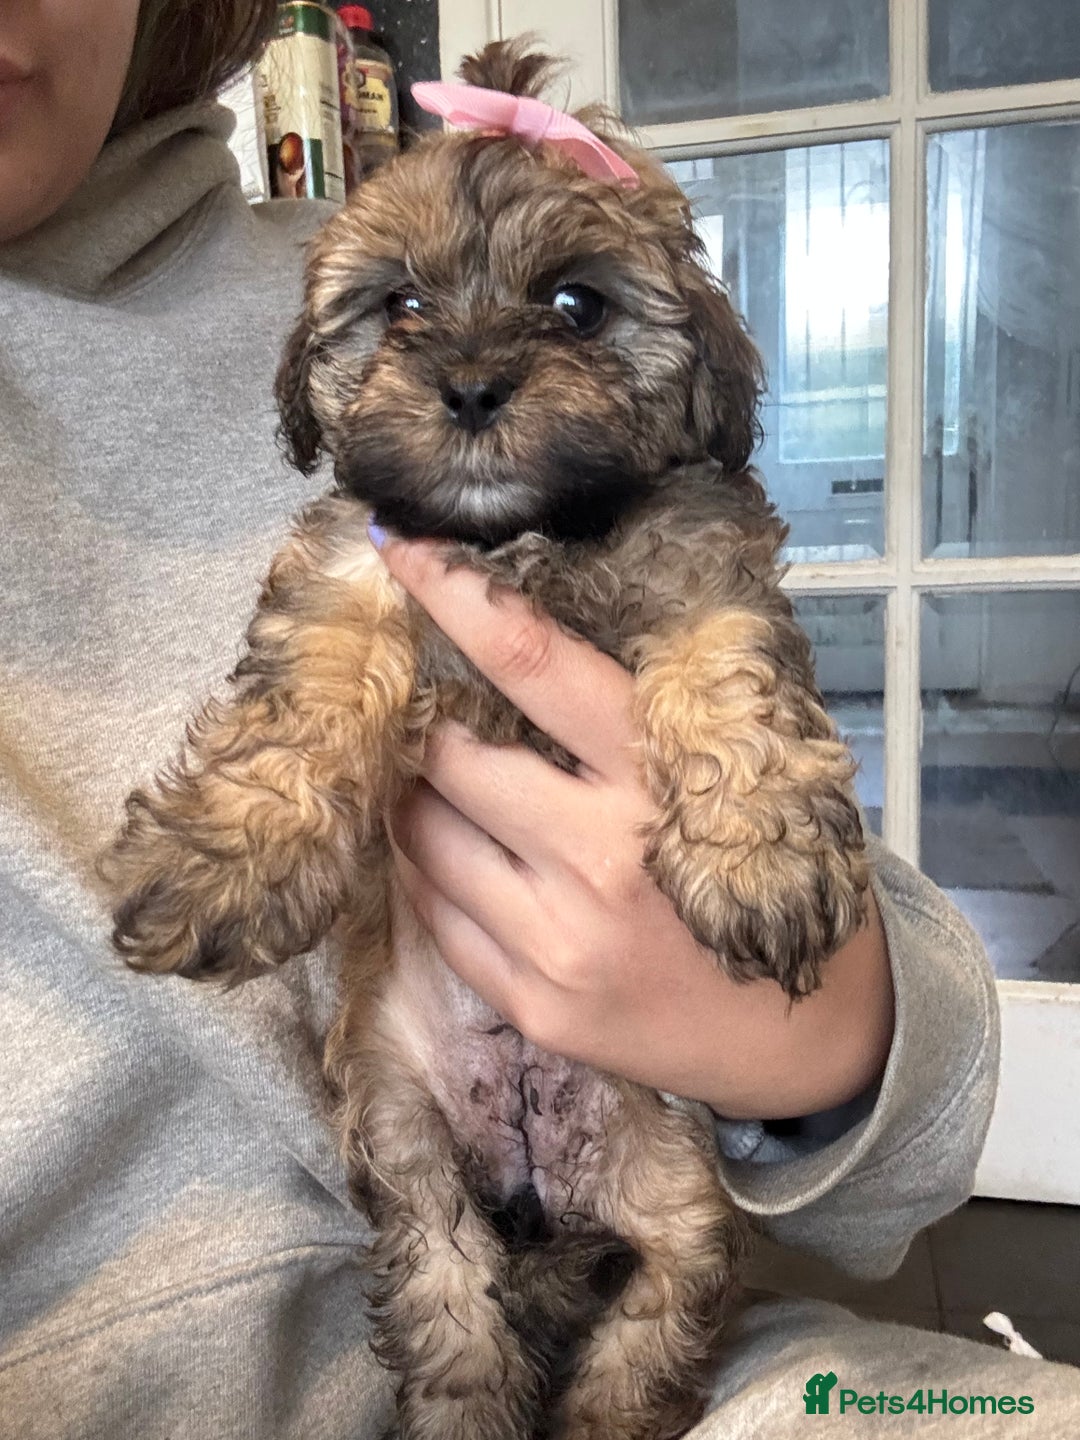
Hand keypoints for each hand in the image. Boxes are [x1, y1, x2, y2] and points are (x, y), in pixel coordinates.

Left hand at [375, 533, 894, 1120]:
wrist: (805, 1036)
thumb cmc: (769, 879)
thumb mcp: (737, 777)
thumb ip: (640, 723)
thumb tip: (527, 646)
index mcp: (660, 776)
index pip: (534, 663)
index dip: (455, 598)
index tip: (395, 548)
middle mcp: (598, 855)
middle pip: (452, 758)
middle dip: (432, 731)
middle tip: (440, 723)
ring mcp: (558, 940)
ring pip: (424, 838)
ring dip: (423, 803)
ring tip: (454, 798)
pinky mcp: (534, 1005)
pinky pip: (435, 916)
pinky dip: (434, 876)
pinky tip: (471, 867)